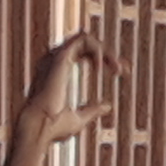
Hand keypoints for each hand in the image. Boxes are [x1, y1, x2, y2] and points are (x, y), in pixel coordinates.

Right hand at [9, 28, 113, 151]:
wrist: (39, 127)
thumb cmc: (53, 127)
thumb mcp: (78, 119)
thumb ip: (92, 110)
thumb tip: (107, 106)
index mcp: (59, 71)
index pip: (85, 55)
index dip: (106, 59)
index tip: (122, 71)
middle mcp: (56, 60)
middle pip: (88, 44)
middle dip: (109, 53)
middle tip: (125, 69)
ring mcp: (57, 56)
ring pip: (87, 38)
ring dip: (106, 50)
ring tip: (117, 67)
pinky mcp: (61, 56)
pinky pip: (83, 39)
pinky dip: (97, 49)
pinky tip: (102, 67)